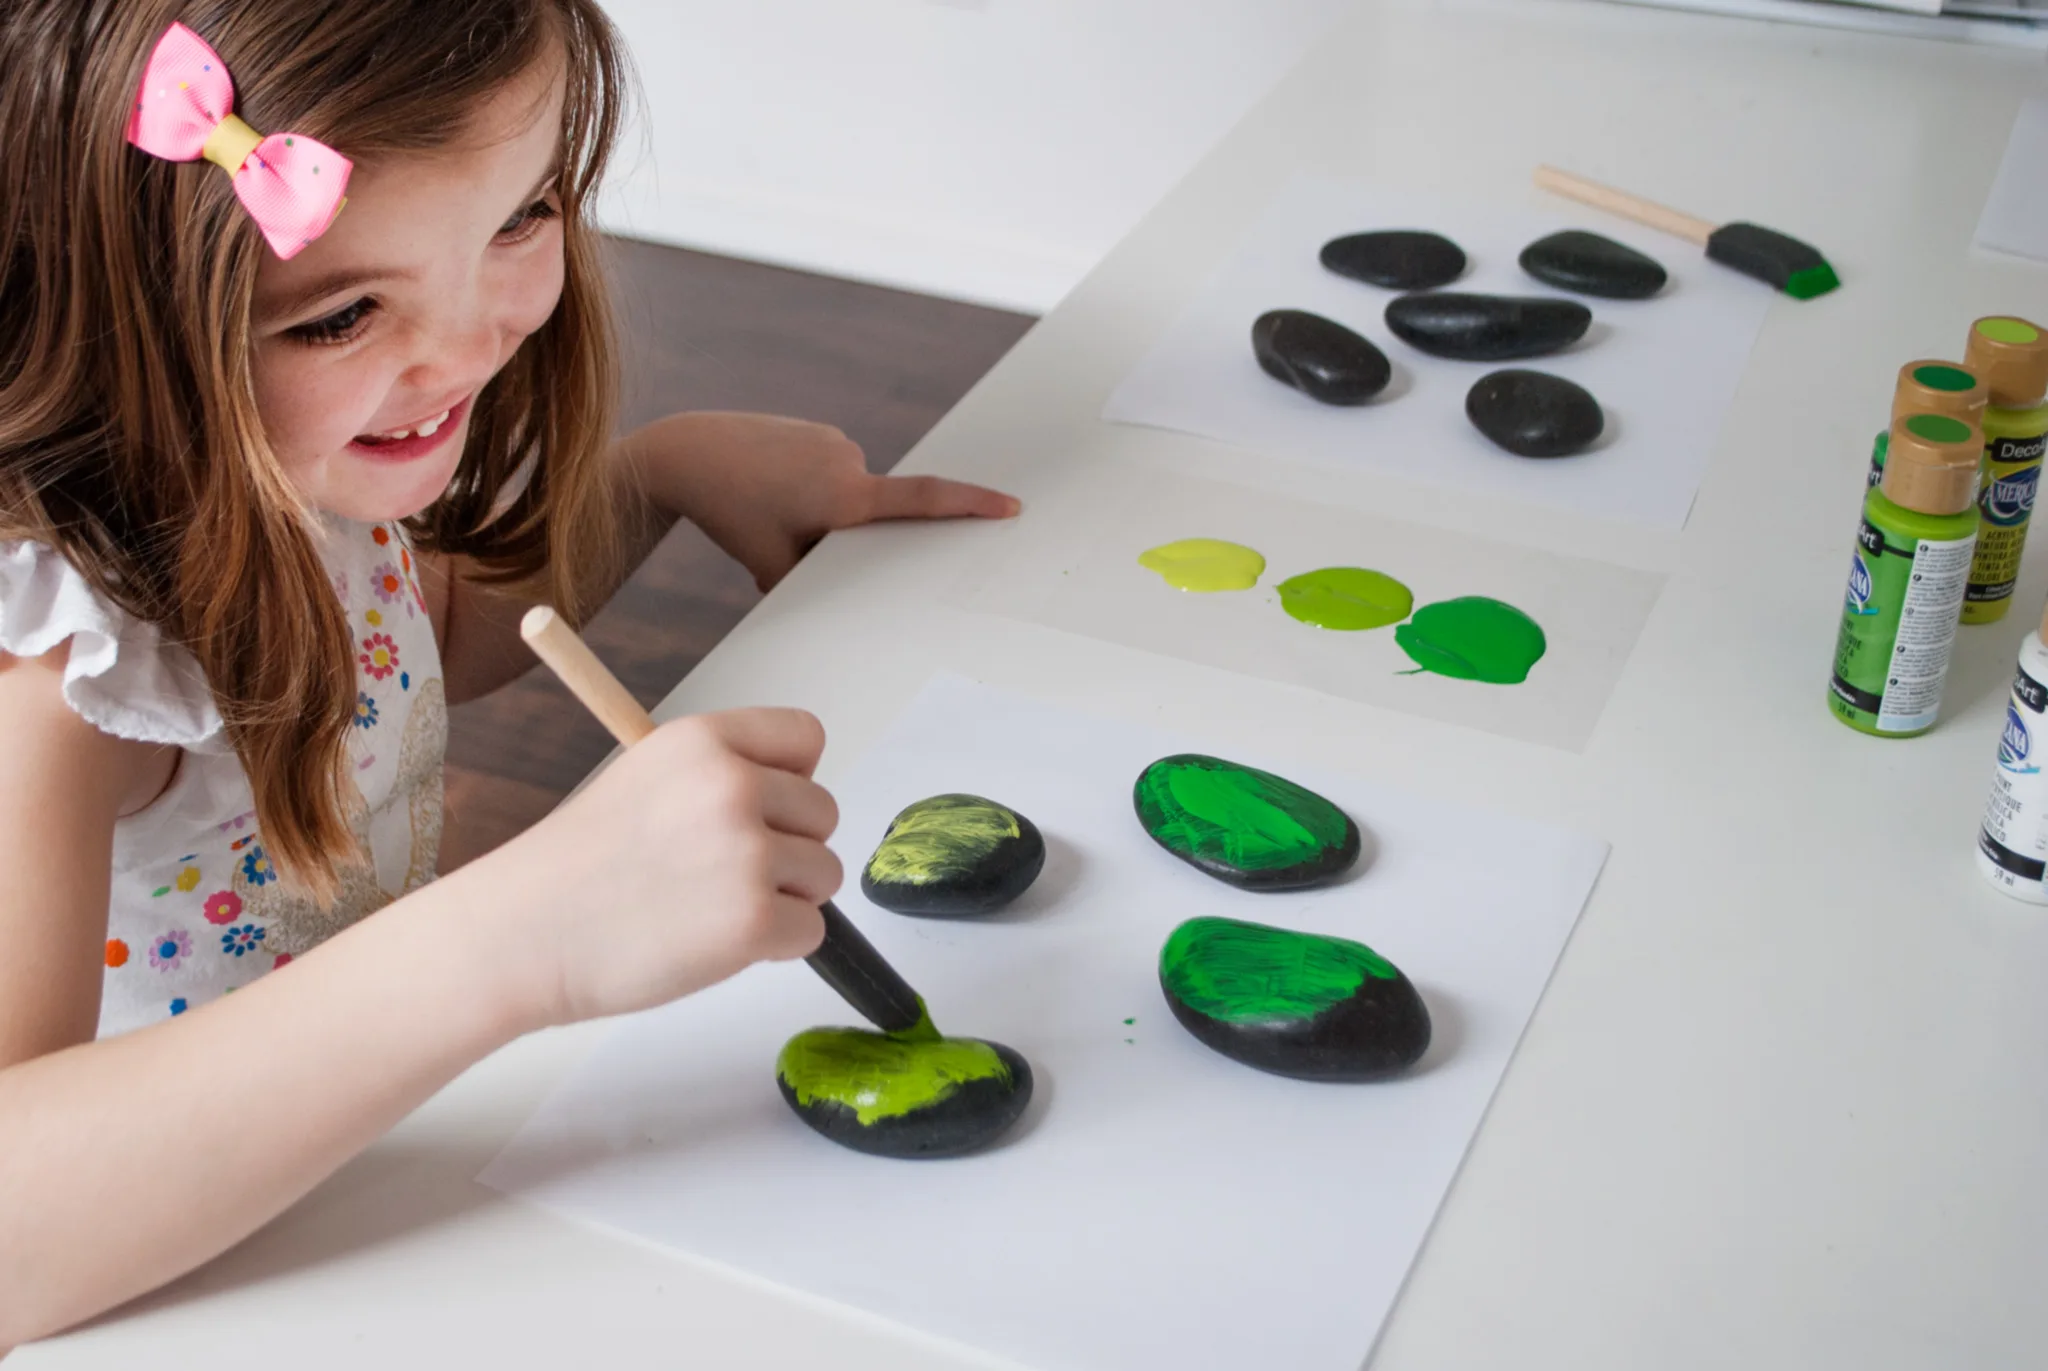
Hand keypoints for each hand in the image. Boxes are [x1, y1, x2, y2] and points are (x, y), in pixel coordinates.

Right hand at [453, 708, 839, 1028]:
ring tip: (712, 908)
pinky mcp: (754, 920)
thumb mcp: (645, 778)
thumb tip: (792, 796)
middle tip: (721, 875)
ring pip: (824, 874)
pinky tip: (715, 942)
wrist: (522, 936)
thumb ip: (720, 775)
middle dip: (789, 848)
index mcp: (704, 741)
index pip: (806, 736)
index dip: (791, 779)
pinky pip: (812, 931)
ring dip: (785, 899)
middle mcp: (732, 786)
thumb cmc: (577, 868)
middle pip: (824, 812)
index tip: (758, 810)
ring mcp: (746, 854)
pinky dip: (776, 946)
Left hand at [624, 411, 1019, 589]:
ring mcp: (834, 442)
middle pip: (876, 512)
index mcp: (845, 497)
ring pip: (852, 492)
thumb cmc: (730, 513)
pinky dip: (813, 486)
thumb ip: (814, 582)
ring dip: (827, 508)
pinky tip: (770, 487)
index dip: (972, 505)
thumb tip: (842, 595)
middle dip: (849, 532)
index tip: (1010, 507)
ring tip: (771, 507)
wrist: (688, 453)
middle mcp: (848, 462)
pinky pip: (834, 469)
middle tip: (795, 530)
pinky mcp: (819, 431)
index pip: (924, 501)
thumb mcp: (771, 565)